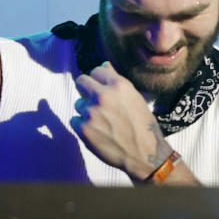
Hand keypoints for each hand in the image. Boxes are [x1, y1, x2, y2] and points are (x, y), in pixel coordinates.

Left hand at [72, 62, 168, 178]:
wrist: (143, 153)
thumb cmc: (143, 125)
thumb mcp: (135, 98)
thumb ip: (117, 82)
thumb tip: (104, 65)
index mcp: (119, 86)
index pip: (96, 71)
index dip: (98, 79)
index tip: (100, 86)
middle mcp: (104, 96)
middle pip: (81, 82)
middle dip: (86, 89)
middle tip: (94, 100)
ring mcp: (91, 113)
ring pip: (78, 104)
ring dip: (86, 110)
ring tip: (102, 121)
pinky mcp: (83, 129)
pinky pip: (74, 120)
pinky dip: (83, 125)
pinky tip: (97, 130)